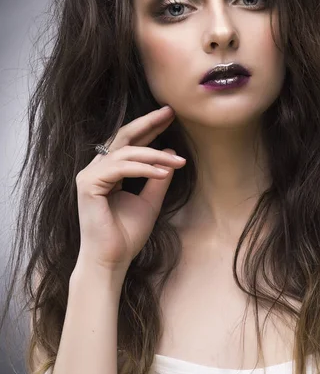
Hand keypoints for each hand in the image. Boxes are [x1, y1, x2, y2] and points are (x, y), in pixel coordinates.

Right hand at [74, 106, 185, 275]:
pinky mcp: (88, 184)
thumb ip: (158, 178)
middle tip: (169, 112)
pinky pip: (121, 167)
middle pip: (123, 136)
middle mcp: (96, 169)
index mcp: (108, 171)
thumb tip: (171, 154)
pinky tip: (162, 172)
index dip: (149, 128)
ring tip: (178, 162)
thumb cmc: (127, 235)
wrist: (111, 261)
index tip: (170, 117)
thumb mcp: (150, 201)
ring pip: (125, 152)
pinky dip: (143, 168)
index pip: (130, 143)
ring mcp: (89, 175)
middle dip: (148, 123)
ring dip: (154, 155)